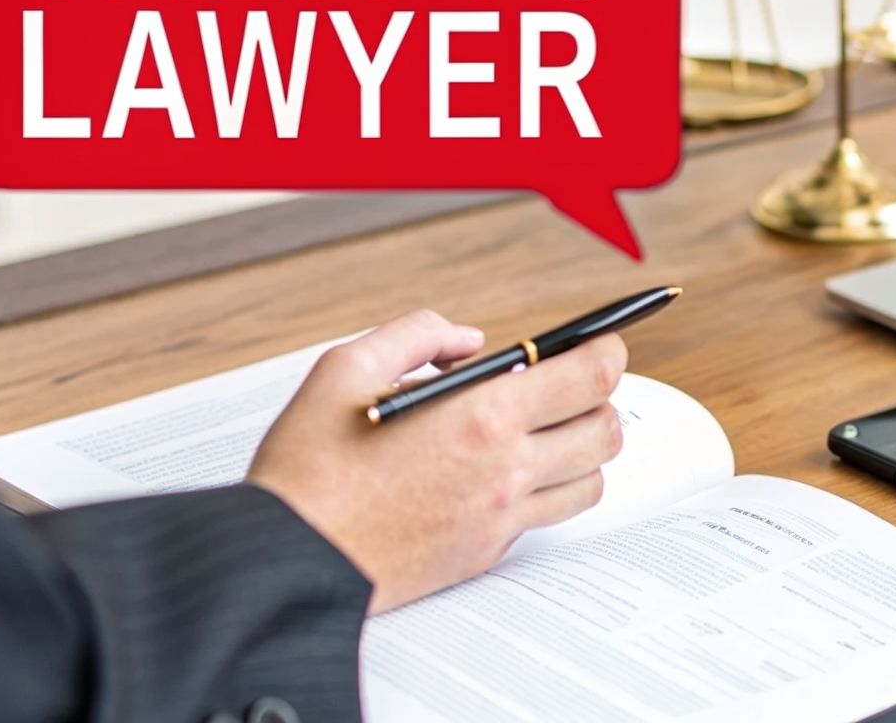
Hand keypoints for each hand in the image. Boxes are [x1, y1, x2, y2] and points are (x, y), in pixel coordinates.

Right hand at [247, 309, 625, 612]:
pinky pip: (545, 519)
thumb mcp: (347, 369)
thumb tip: (468, 340)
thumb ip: (418, 334)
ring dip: (580, 451)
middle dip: (600, 401)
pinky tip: (506, 473)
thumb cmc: (309, 468)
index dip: (606, 351)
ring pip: (590, 482)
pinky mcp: (486, 554)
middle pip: (606, 431)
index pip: (591, 378)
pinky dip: (544, 492)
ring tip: (544, 432)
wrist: (289, 561)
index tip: (600, 344)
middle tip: (569, 388)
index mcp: (481, 418)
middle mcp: (505, 471)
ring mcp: (501, 519)